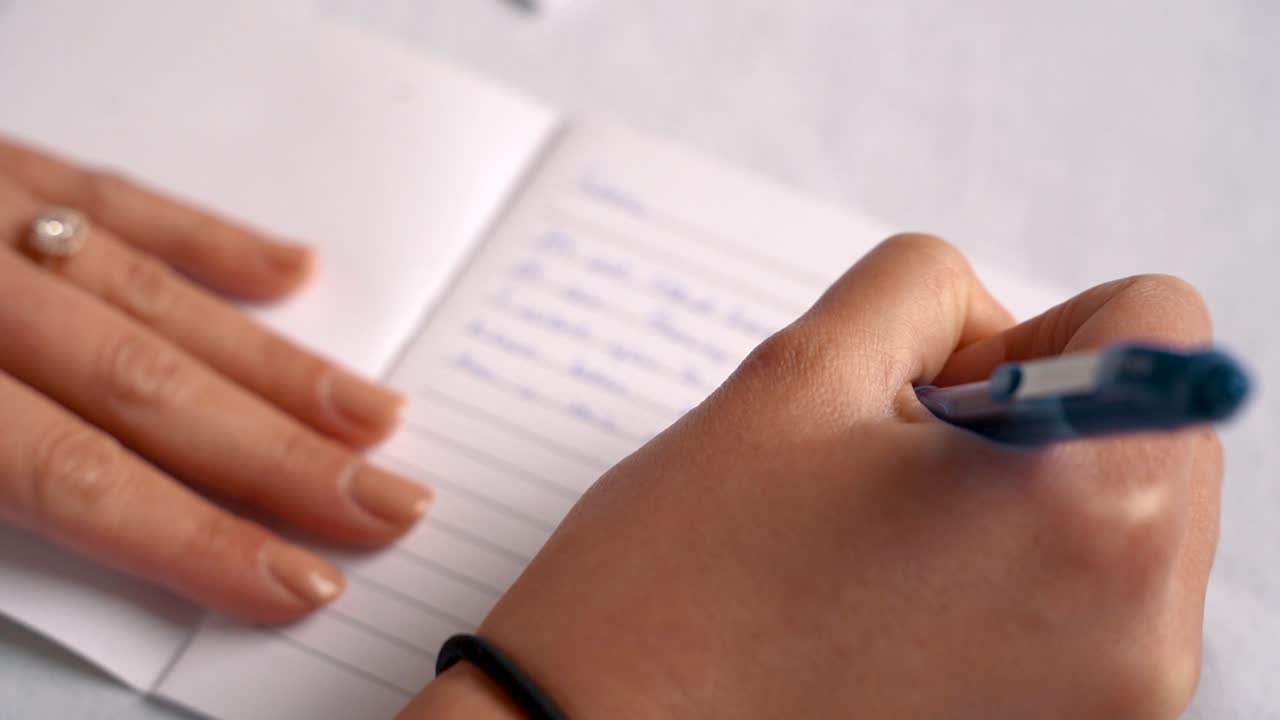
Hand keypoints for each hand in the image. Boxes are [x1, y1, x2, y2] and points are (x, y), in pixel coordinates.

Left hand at [0, 137, 430, 621]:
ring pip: (154, 300)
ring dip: (274, 364)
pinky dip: (208, 238)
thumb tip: (92, 525)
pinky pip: (111, 198)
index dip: (196, 535)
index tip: (298, 581)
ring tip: (375, 416)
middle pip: (148, 387)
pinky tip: (289, 271)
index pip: (77, 474)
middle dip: (281, 454)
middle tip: (386, 504)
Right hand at [404, 235, 1218, 718]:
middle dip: (1036, 408)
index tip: (948, 382)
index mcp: (1087, 511)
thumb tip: (1000, 330)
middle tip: (900, 460)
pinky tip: (905, 588)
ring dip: (1025, 487)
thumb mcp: (800, 372)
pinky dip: (1020, 564)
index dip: (1039, 323)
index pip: (1157, 325)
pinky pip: (1092, 598)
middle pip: (1151, 420)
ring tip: (890, 535)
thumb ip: (924, 292)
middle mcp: (1142, 627)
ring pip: (1122, 509)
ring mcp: (1120, 701)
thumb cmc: (686, 578)